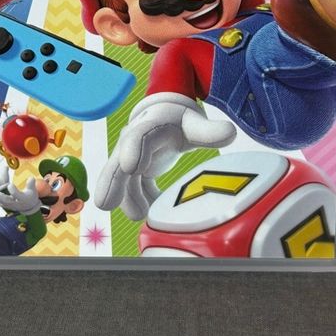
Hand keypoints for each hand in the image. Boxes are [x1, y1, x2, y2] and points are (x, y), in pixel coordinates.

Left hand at [0, 177, 40, 214]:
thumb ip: (31, 184)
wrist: (29, 206)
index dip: (12, 190)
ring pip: (3, 203)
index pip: (16, 195)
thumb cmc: (31, 196)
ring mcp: (12, 206)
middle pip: (7, 201)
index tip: (9, 184)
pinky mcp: (8, 206)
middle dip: (1, 197)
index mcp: (22, 198)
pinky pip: (2, 204)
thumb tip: (31, 178)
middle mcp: (16, 203)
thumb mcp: (33, 190)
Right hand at [95, 93, 235, 220]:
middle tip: (104, 204)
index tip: (132, 167)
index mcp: (150, 126)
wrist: (166, 119)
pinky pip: (134, 190)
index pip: (139, 135)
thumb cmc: (180, 121)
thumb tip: (231, 133)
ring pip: (123, 181)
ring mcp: (132, 158)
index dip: (134, 150)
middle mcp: (134, 142)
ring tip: (139, 216)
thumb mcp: (193, 123)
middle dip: (112, 182)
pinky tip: (150, 214)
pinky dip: (141, 202)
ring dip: (127, 200)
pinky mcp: (136, 173)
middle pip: (119, 161)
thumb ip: (209, 131)